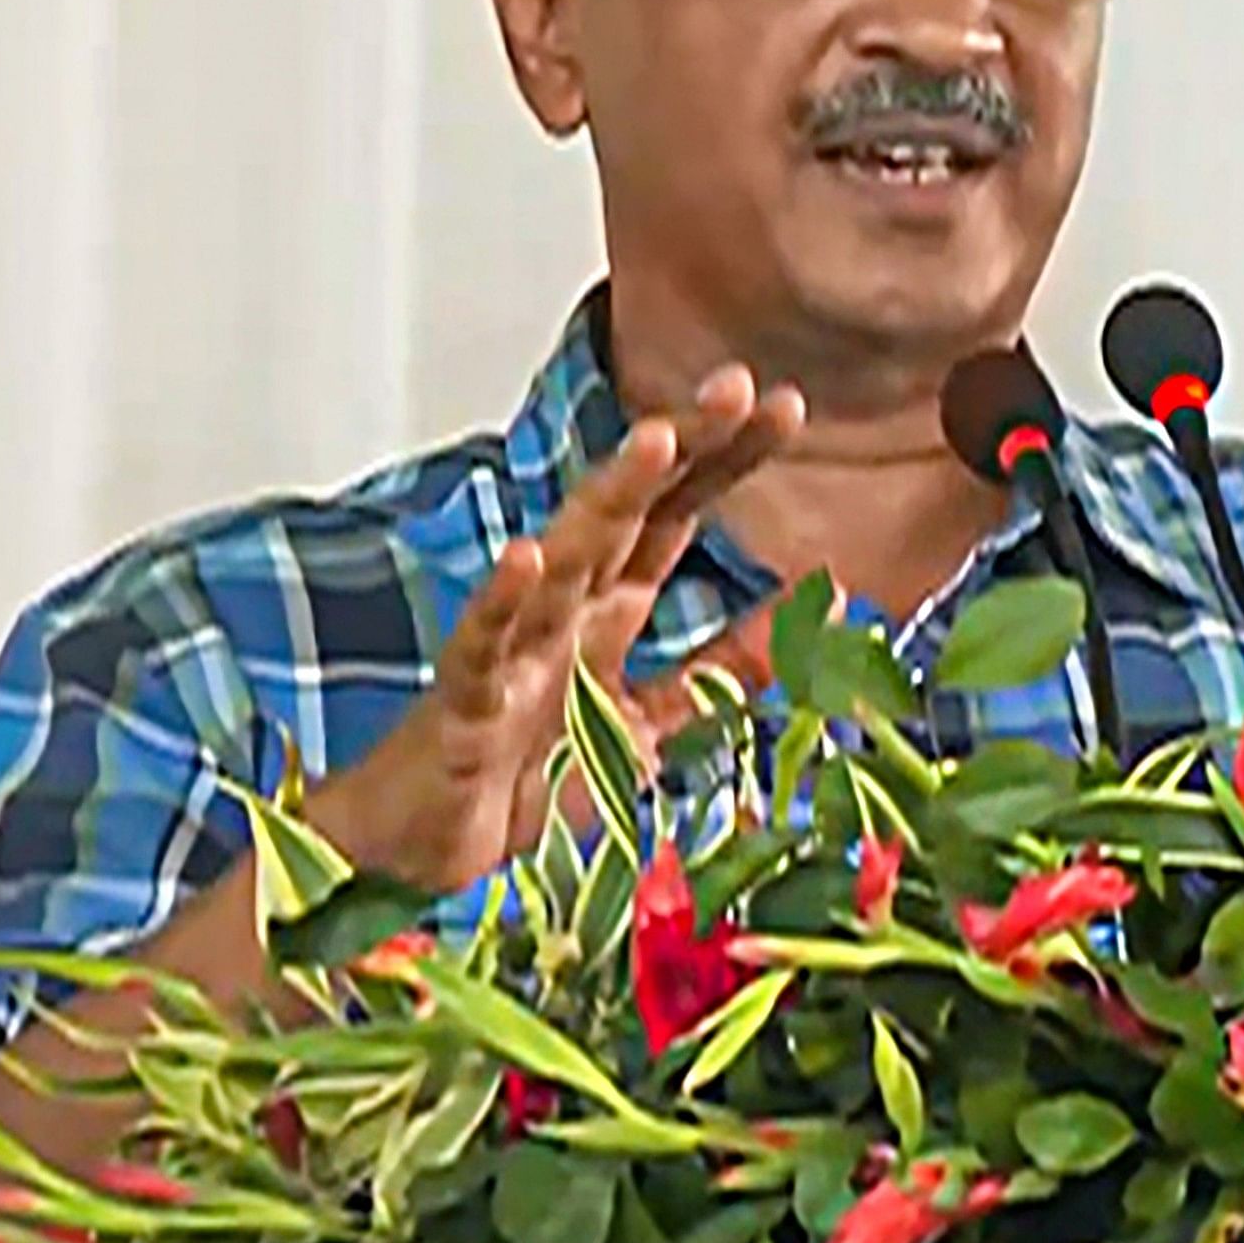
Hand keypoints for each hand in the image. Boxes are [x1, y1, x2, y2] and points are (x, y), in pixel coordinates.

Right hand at [316, 364, 805, 893]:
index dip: (724, 460)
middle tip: (736, 386)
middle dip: (679, 447)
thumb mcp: (653, 724)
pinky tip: (524, 559)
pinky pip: (484, 644)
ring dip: (608, 498)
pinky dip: (501, 602)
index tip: (786, 406)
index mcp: (607, 610)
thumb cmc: (523, 780)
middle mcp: (565, 612)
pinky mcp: (467, 700)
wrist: (424, 856)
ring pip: (565, 557)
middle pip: (628, 511)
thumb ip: (727, 668)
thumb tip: (819, 606)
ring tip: (656, 440)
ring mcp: (515, 649)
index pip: (675, 515)